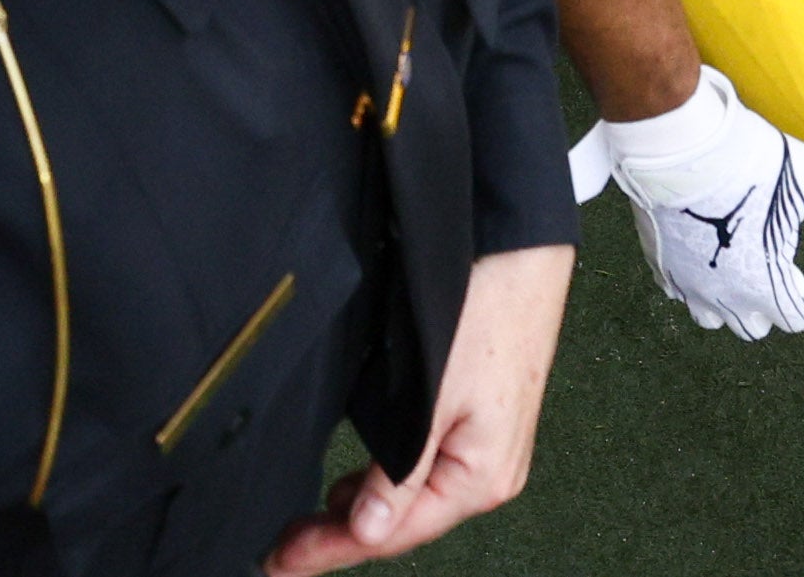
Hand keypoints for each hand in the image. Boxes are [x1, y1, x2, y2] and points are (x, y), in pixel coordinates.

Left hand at [266, 244, 565, 572]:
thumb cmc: (486, 314)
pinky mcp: (480, 430)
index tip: (282, 559)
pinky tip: (353, 487)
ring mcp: (488, 453)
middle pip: (402, 524)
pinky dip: (383, 485)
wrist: (521, 256)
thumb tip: (367, 532)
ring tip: (307, 525)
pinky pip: (424, 475)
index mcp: (483, 479)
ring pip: (411, 501)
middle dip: (340, 535)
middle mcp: (491, 476)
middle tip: (282, 545)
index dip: (331, 549)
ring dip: (358, 513)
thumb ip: (402, 471)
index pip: (393, 534)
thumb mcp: (433, 396)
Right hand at [565, 67, 803, 337]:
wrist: (678, 144)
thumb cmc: (750, 162)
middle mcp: (724, 295)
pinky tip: (703, 258)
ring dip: (731, 305)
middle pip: (753, 327)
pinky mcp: (659, 261)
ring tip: (743, 275)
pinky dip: (695, 284)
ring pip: (712, 317)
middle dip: (773, 311)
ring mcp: (687, 281)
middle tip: (784, 281)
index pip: (795, 319)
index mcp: (764, 285)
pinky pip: (677, 291)